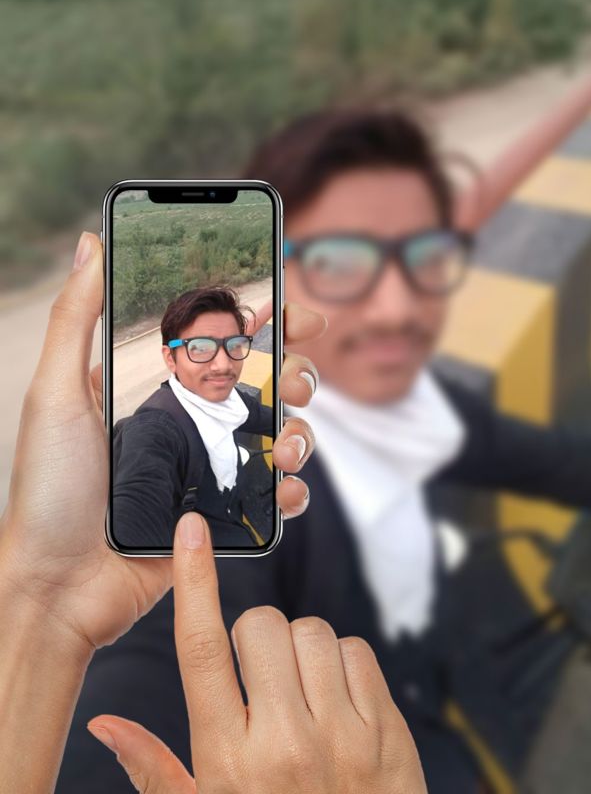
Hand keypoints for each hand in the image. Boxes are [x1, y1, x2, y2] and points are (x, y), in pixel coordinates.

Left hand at [0, 230, 325, 654]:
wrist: (56, 587)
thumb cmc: (48, 488)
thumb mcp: (55, 392)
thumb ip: (76, 316)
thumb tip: (91, 242)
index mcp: (156, 384)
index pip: (221, 338)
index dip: (265, 319)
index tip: (295, 310)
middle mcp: (190, 420)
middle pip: (265, 382)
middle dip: (296, 373)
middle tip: (296, 382)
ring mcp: (210, 468)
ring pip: (281, 434)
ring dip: (302, 431)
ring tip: (287, 444)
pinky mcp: (222, 515)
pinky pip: (274, 495)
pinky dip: (292, 490)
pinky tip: (285, 489)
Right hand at [87, 511, 428, 793]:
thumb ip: (154, 769)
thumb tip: (105, 724)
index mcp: (228, 760)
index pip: (201, 649)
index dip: (193, 581)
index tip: (191, 532)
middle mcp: (285, 742)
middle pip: (261, 625)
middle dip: (256, 636)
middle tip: (260, 677)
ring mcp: (343, 735)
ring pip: (313, 631)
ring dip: (300, 649)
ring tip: (300, 694)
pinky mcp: (387, 731)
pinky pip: (357, 651)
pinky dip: (342, 663)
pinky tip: (335, 702)